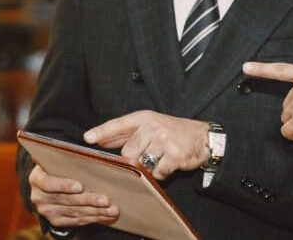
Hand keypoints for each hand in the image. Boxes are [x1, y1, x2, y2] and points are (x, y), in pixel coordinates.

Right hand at [28, 164, 118, 227]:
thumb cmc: (61, 167)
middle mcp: (38, 196)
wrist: (51, 185)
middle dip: (88, 200)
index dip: (64, 185)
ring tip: (112, 209)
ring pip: (74, 212)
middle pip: (66, 199)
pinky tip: (106, 215)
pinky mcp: (56, 221)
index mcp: (37, 178)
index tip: (80, 186)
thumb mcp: (60, 159)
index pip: (48, 183)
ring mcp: (47, 210)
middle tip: (106, 200)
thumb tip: (92, 148)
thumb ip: (70, 156)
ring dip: (95, 211)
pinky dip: (93, 218)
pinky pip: (77, 221)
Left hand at [84, 110, 210, 179]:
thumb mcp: (151, 125)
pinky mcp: (174, 155)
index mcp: (145, 118)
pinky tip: (170, 164)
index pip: (119, 124)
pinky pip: (158, 173)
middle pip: (128, 153)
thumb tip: (101, 140)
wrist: (204, 137)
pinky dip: (162, 173)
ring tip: (161, 159)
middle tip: (149, 155)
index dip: (102, 131)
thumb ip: (127, 133)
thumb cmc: (174, 132)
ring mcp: (164, 141)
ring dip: (149, 168)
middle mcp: (153, 127)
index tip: (88, 138)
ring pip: (141, 164)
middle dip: (134, 160)